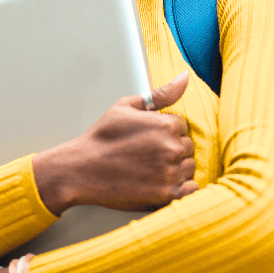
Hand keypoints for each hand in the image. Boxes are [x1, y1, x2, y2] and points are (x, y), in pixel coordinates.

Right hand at [33, 71, 197, 213]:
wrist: (82, 169)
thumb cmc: (102, 137)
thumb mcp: (127, 106)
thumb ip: (161, 93)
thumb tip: (185, 76)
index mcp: (165, 124)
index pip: (182, 126)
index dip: (165, 132)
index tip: (149, 139)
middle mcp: (171, 148)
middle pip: (187, 147)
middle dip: (171, 149)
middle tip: (147, 154)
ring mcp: (170, 173)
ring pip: (189, 168)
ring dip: (176, 168)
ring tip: (150, 169)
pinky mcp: (166, 196)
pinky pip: (191, 190)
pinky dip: (181, 188)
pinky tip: (161, 183)